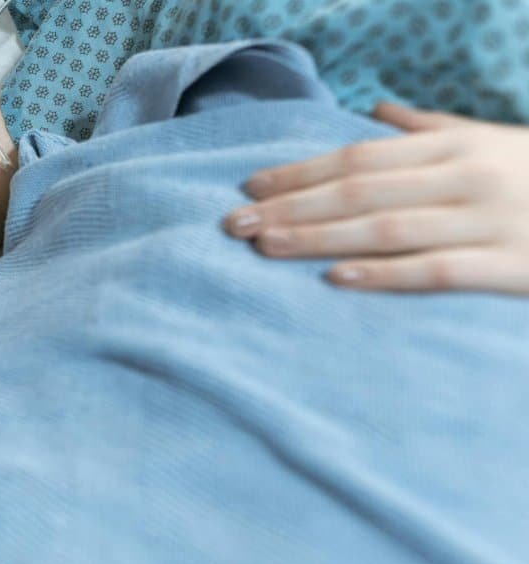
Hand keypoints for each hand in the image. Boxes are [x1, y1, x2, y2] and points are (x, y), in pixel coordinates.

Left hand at [224, 103, 528, 293]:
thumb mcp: (494, 140)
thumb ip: (433, 129)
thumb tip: (378, 112)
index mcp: (457, 145)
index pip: (359, 155)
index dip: (300, 172)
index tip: (249, 186)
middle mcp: (467, 176)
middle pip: (360, 190)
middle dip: (291, 206)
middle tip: (234, 224)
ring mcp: (490, 220)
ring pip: (386, 227)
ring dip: (318, 238)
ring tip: (265, 246)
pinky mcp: (512, 266)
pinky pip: (437, 270)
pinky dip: (385, 275)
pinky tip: (337, 279)